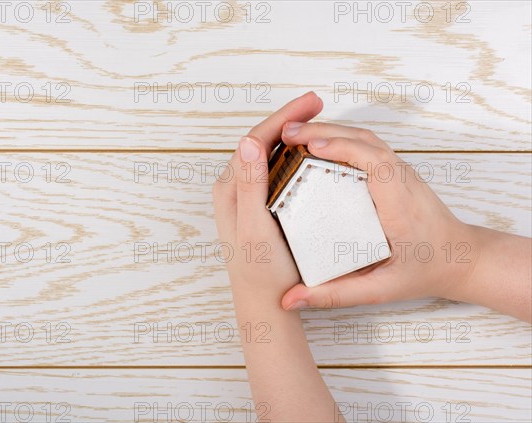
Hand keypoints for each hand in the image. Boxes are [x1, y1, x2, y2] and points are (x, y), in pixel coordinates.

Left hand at [212, 92, 322, 302]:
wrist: (265, 303)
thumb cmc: (261, 272)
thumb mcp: (255, 229)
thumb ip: (249, 186)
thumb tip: (247, 142)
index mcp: (229, 189)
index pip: (255, 140)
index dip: (283, 117)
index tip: (311, 101)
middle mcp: (234, 188)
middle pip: (261, 142)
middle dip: (289, 119)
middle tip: (317, 103)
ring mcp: (247, 197)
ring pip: (269, 154)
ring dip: (291, 135)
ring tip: (316, 120)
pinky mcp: (260, 206)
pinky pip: (275, 171)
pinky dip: (293, 156)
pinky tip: (310, 153)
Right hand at [279, 122, 477, 309]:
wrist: (460, 258)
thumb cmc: (426, 270)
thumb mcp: (380, 290)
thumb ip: (336, 295)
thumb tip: (291, 299)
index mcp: (401, 204)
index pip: (374, 161)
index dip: (341, 147)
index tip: (309, 146)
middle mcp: (403, 180)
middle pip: (365, 140)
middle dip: (324, 131)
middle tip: (287, 134)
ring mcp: (401, 171)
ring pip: (366, 138)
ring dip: (330, 130)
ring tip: (294, 135)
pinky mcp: (396, 171)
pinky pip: (368, 146)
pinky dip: (341, 138)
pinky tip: (318, 145)